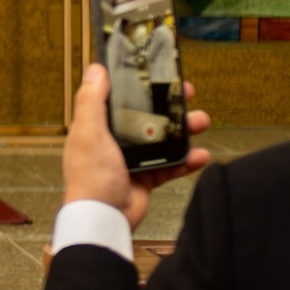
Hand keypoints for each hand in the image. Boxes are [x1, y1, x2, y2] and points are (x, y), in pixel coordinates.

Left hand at [62, 63, 208, 227]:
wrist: (104, 218)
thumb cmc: (90, 178)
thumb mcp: (89, 133)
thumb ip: (91, 102)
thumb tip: (96, 70)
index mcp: (97, 126)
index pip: (119, 99)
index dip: (138, 86)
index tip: (157, 74)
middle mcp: (114, 140)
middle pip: (147, 116)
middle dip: (169, 105)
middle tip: (187, 94)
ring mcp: (132, 158)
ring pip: (163, 138)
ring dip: (184, 130)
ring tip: (201, 121)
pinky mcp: (146, 177)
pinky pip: (171, 165)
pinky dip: (187, 160)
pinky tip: (201, 154)